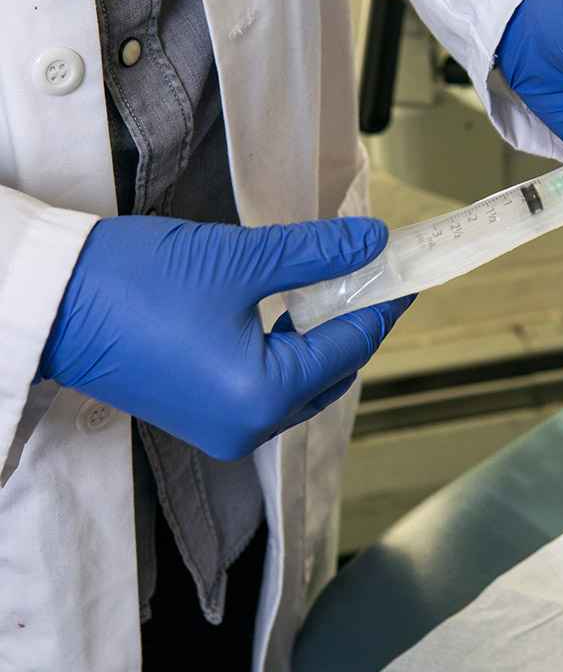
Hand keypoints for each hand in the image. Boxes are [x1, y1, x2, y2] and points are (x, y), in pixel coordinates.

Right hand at [39, 216, 411, 459]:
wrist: (47, 300)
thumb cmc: (133, 282)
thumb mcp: (237, 260)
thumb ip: (316, 254)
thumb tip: (372, 243)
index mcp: (261, 398)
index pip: (348, 348)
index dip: (381, 305)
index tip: (405, 274)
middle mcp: (245, 427)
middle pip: (328, 373)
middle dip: (353, 325)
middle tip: (370, 275)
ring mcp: (220, 427)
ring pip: (298, 384)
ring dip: (319, 338)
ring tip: (334, 285)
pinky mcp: (197, 415)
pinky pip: (264, 388)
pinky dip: (286, 352)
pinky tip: (292, 311)